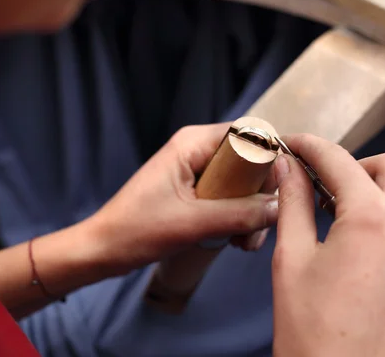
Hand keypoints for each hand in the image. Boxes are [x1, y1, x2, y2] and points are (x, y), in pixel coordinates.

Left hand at [85, 122, 278, 275]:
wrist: (104, 249)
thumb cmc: (137, 230)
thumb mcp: (192, 223)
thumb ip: (239, 214)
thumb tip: (280, 207)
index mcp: (193, 143)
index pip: (250, 135)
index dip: (271, 162)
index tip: (280, 196)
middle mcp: (197, 150)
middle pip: (250, 162)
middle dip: (260, 196)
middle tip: (257, 230)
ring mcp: (196, 171)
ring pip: (242, 184)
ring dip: (250, 213)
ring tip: (244, 244)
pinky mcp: (194, 191)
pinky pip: (228, 197)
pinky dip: (236, 218)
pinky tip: (234, 242)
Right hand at [272, 134, 384, 356]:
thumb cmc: (308, 326)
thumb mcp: (291, 257)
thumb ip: (294, 201)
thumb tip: (289, 166)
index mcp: (373, 220)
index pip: (339, 161)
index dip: (312, 147)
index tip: (296, 145)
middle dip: (354, 165)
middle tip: (324, 183)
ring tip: (355, 214)